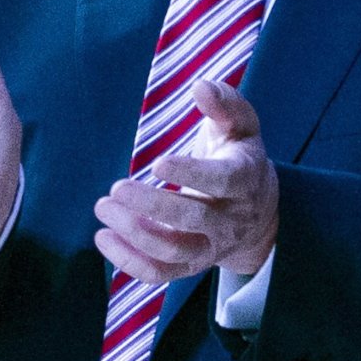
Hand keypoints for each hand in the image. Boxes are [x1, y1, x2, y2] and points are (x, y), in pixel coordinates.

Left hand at [94, 78, 278, 284]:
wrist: (258, 211)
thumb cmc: (239, 155)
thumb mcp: (241, 126)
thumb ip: (225, 103)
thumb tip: (201, 86)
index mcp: (245, 180)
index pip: (223, 181)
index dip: (192, 173)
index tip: (157, 162)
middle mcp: (231, 219)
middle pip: (192, 220)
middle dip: (151, 205)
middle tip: (115, 188)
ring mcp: (212, 246)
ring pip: (173, 251)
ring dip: (134, 234)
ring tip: (103, 207)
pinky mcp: (193, 265)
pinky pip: (160, 274)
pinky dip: (129, 262)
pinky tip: (103, 237)